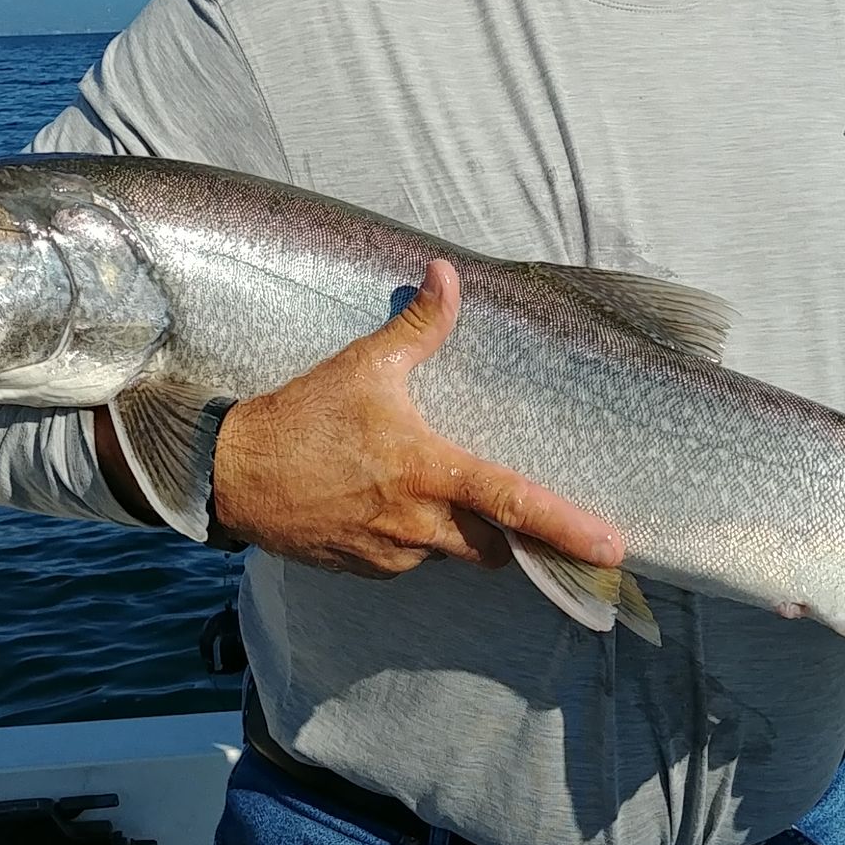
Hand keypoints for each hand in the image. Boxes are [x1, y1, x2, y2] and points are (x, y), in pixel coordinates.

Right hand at [209, 259, 622, 578]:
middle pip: (495, 546)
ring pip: (453, 554)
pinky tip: (390, 503)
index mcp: (427, 472)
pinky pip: (412, 560)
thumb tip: (447, 273)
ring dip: (459, 530)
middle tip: (521, 512)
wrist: (232, 476)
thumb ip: (418, 326)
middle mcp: (417, 525)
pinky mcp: (366, 571)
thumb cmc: (301, 418)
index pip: (513, 504)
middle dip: (513, 534)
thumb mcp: (363, 365)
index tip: (611, 548)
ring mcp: (391, 556)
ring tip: (433, 489)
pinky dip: (417, 537)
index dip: (567, 528)